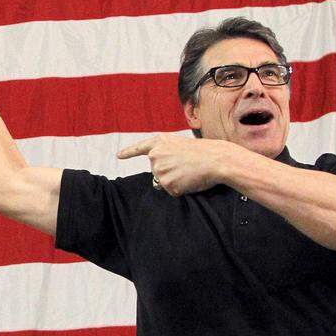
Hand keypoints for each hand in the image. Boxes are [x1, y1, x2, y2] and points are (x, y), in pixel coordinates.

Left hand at [117, 135, 239, 195]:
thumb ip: (166, 154)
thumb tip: (159, 175)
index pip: (140, 148)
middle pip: (157, 171)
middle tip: (187, 165)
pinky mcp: (167, 184)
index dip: (129, 152)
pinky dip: (181, 189)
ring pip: (164, 182)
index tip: (119, 155)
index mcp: (158, 143)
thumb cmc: (204, 151)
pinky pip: (172, 191)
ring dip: (176, 181)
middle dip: (170, 171)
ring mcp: (159, 171)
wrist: (216, 159)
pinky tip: (190, 180)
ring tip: (190, 171)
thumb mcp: (180, 145)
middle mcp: (154, 157)